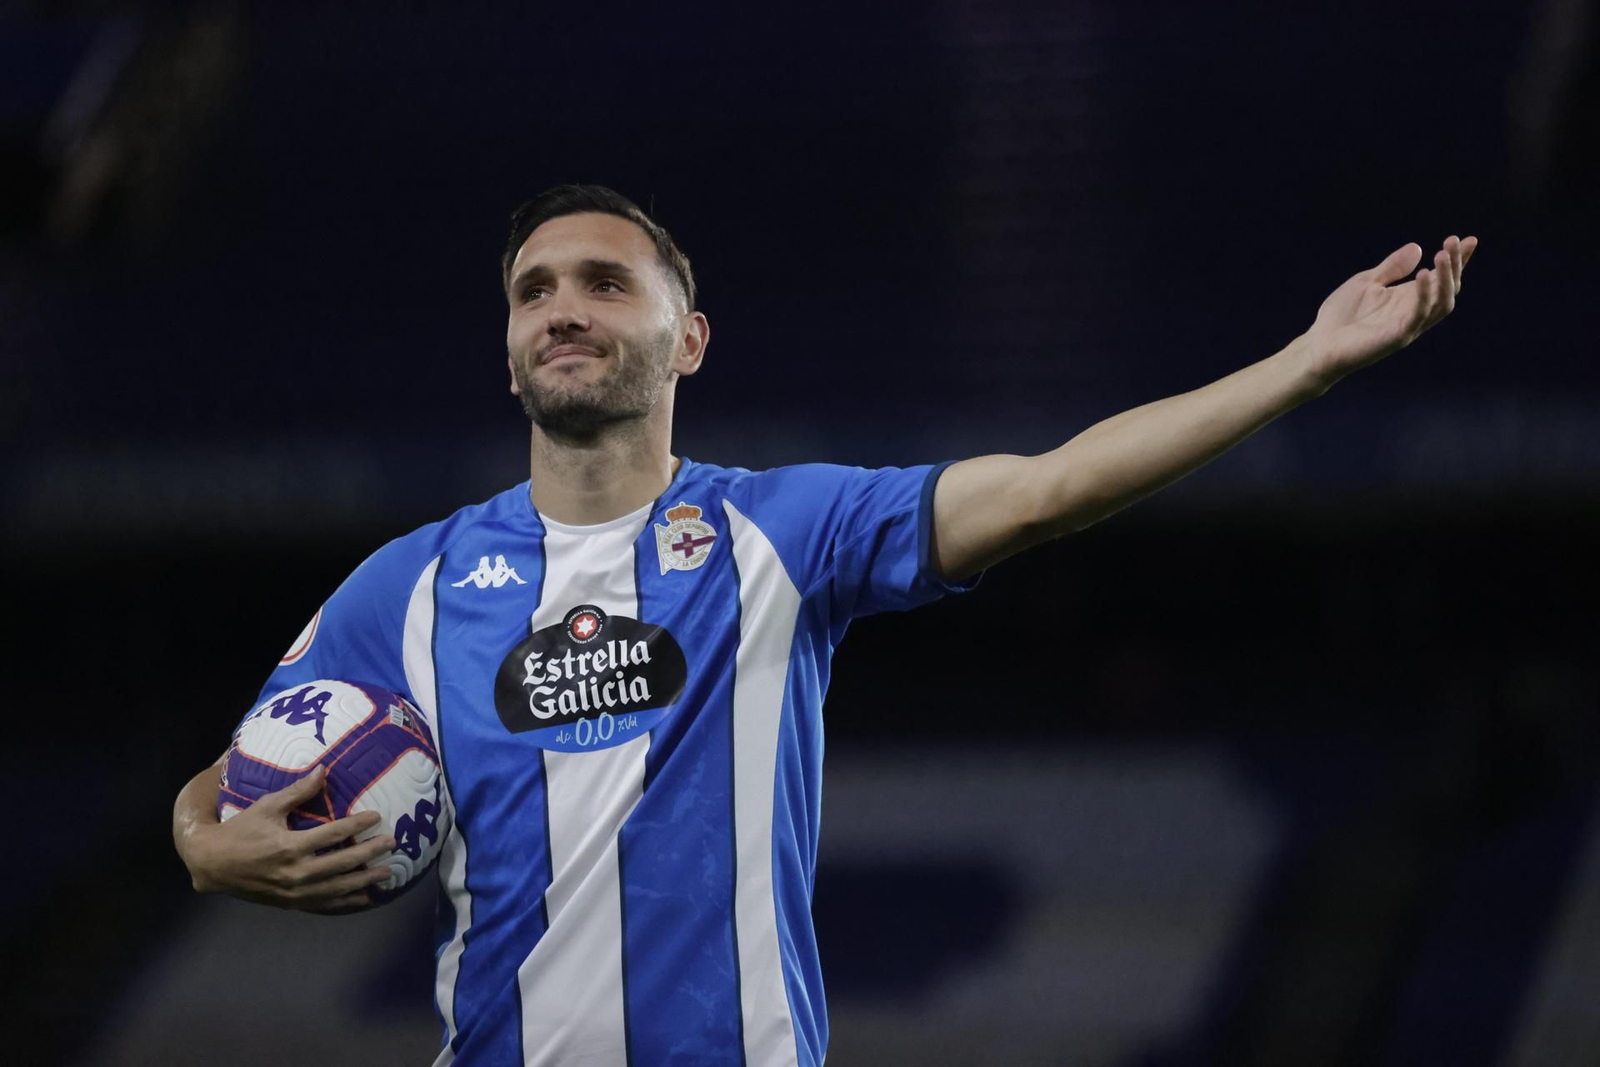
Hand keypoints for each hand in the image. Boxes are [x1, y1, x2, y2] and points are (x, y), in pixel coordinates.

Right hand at [188, 766, 395, 915]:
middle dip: (369, 854)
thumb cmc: (240, 830)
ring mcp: (294, 893)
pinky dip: (347, 904)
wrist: (212, 864)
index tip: (376, 816)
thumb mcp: (267, 807)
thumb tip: (324, 770)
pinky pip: (325, 906)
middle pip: (341, 864)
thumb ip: (298, 792)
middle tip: (392, 843)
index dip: (357, 825)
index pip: (332, 834)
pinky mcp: (291, 904)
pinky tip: (366, 899)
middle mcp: (294, 873)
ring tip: (388, 873)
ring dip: (364, 881)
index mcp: (289, 846)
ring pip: (337, 889)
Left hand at [1302, 235, 1477, 389]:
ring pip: (1441, 304)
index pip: (1440, 277)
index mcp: (1408, 298)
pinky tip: (1422, 275)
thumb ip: (1392, 267)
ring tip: (1443, 254)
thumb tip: (1418, 247)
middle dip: (1454, 265)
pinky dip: (1423, 296)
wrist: (1319, 345)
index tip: (1469, 239)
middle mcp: (1414, 312)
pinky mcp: (1396, 337)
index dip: (1457, 260)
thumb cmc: (1341, 316)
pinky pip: (1417, 316)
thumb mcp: (1367, 282)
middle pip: (1448, 289)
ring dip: (1445, 279)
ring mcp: (1408, 326)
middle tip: (1453, 242)